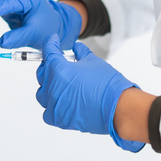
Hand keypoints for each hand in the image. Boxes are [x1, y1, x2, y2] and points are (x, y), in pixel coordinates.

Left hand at [35, 35, 143, 151]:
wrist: (118, 107)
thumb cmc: (107, 84)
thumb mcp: (93, 61)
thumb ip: (81, 53)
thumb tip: (76, 47)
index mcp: (58, 70)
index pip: (48, 52)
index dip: (50, 43)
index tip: (53, 40)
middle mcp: (52, 88)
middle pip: (42, 73)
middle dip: (49, 65)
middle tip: (59, 62)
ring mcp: (54, 105)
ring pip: (42, 93)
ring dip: (49, 86)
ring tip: (61, 83)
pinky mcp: (59, 120)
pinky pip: (48, 112)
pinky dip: (52, 106)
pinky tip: (62, 101)